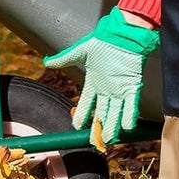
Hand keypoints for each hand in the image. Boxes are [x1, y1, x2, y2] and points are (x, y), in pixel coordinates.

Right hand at [43, 7, 158, 143]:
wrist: (121, 35)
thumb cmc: (102, 41)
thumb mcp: (80, 51)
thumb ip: (64, 59)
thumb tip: (46, 62)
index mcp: (94, 82)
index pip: (86, 104)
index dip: (82, 116)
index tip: (76, 127)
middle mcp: (106, 89)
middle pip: (101, 114)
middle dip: (98, 129)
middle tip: (96, 143)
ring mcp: (119, 89)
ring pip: (115, 113)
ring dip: (112, 127)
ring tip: (109, 141)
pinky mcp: (132, 86)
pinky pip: (131, 105)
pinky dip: (128, 116)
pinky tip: (126, 127)